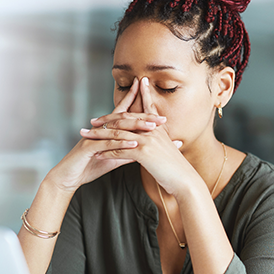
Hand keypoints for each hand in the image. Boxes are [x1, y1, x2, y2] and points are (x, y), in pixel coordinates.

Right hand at [45, 78, 169, 191]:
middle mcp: (101, 130)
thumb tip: (145, 149)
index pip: (124, 114)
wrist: (68, 177)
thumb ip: (128, 152)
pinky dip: (122, 144)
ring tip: (152, 128)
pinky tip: (135, 145)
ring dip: (136, 128)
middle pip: (125, 119)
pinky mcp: (89, 147)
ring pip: (118, 129)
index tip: (157, 106)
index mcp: (107, 130)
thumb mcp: (113, 158)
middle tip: (162, 118)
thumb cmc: (90, 166)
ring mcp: (94, 137)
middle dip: (144, 117)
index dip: (138, 106)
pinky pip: (107, 144)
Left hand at [96, 77, 197, 196]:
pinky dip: (107, 152)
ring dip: (100, 136)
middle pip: (125, 120)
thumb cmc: (177, 169)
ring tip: (87, 136)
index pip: (144, 109)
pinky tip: (97, 154)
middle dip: (106, 119)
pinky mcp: (143, 153)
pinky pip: (120, 150)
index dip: (134, 98)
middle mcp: (152, 130)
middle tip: (92, 121)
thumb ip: (160, 141)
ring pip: (118, 134)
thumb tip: (153, 140)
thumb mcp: (168, 150)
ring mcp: (148, 140)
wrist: (186, 181)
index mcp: (158, 128)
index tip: (123, 92)